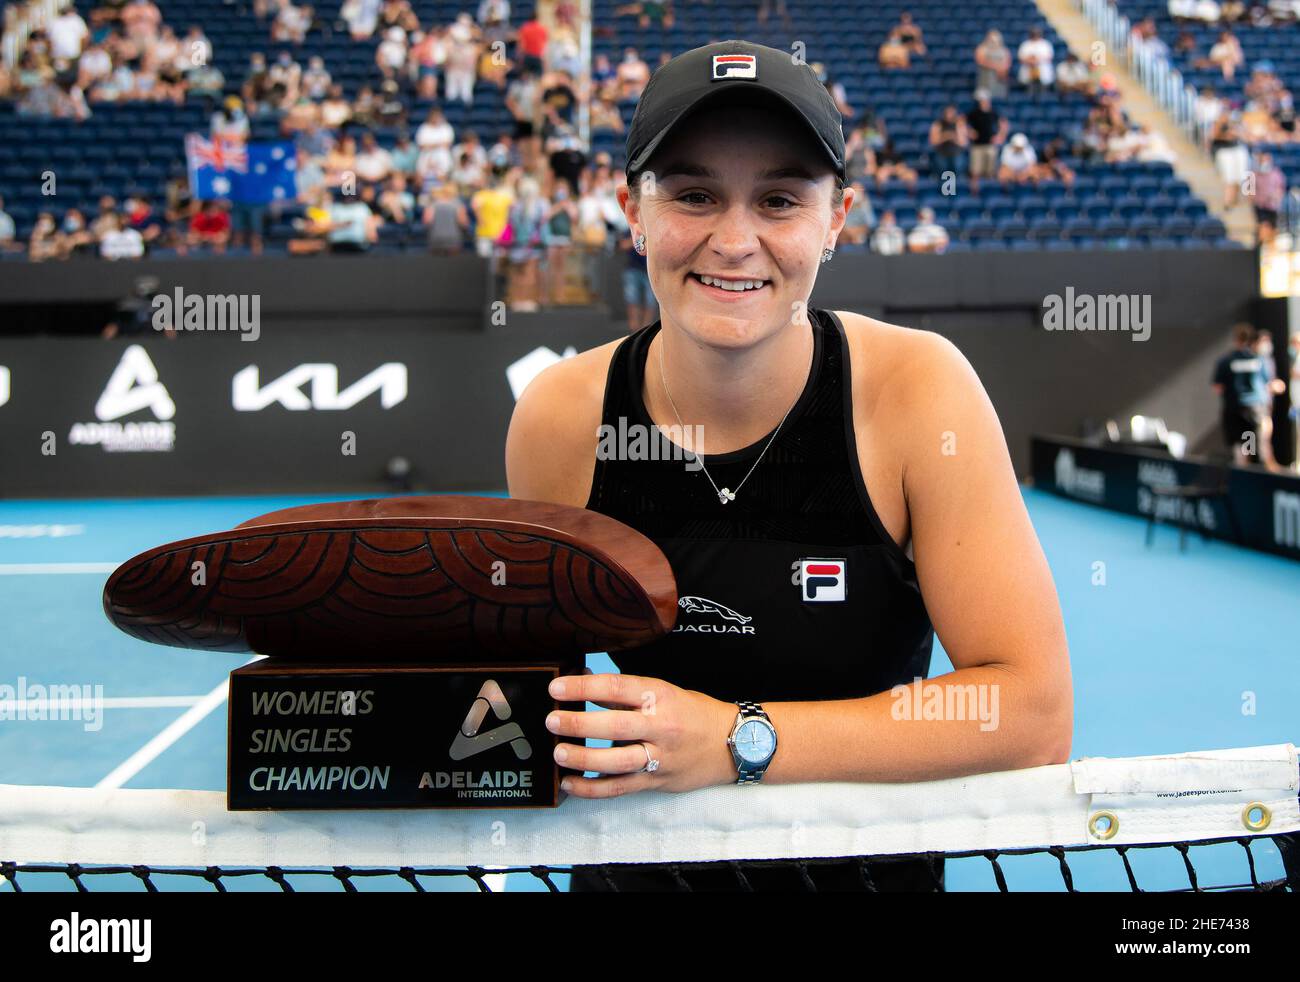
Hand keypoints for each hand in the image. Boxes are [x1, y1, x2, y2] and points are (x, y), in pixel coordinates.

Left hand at [546, 672, 737, 797]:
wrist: (735, 743)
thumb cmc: (695, 713)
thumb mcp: (664, 692)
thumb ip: (624, 693)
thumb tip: (579, 679)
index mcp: (661, 697)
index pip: (617, 688)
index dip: (584, 687)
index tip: (557, 688)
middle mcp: (661, 727)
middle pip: (615, 726)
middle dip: (579, 724)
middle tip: (552, 720)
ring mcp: (660, 757)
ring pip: (617, 761)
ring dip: (583, 759)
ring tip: (558, 753)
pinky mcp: (657, 782)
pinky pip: (621, 788)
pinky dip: (593, 789)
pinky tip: (570, 784)